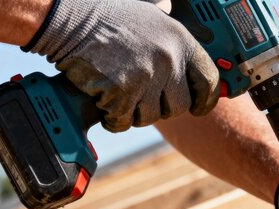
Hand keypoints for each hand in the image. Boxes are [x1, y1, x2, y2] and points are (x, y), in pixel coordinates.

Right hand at [24, 0, 218, 131]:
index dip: (206, 99)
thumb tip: (195, 71)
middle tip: (143, 98)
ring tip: (121, 94)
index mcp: (180, 41)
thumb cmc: (110, 18)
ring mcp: (145, 77)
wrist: (69, 19)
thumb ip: (176, 45)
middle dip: (161, 107)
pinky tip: (105, 102)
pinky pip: (124, 121)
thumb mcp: (154, 20)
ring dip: (135, 113)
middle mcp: (168, 59)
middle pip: (179, 106)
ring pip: (151, 117)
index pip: (209, 80)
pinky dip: (113, 118)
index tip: (198, 108)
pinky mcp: (121, 92)